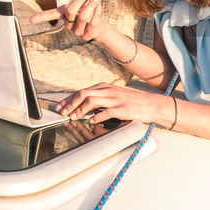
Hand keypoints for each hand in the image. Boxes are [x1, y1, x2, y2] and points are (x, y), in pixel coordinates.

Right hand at [31, 0, 110, 42]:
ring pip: (83, 17)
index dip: (41, 17)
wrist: (100, 29)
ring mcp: (77, 32)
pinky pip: (92, 22)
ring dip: (90, 5)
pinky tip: (99, 6)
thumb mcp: (82, 6)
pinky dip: (96, 12)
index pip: (51, 15)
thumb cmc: (88, 13)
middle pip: (71, 11)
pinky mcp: (87, 35)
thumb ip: (81, 0)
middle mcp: (69, 25)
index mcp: (64, 16)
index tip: (31, 20)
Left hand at [55, 82, 170, 124]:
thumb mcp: (113, 97)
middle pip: (83, 94)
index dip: (68, 99)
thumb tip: (83, 107)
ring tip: (73, 117)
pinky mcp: (122, 109)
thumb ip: (99, 100)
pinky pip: (106, 112)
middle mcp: (108, 91)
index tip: (60, 107)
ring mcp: (115, 99)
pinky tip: (91, 121)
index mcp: (104, 87)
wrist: (150, 104)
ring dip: (79, 110)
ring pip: (91, 101)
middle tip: (62, 113)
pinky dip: (97, 117)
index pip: (81, 91)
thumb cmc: (131, 102)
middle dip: (70, 104)